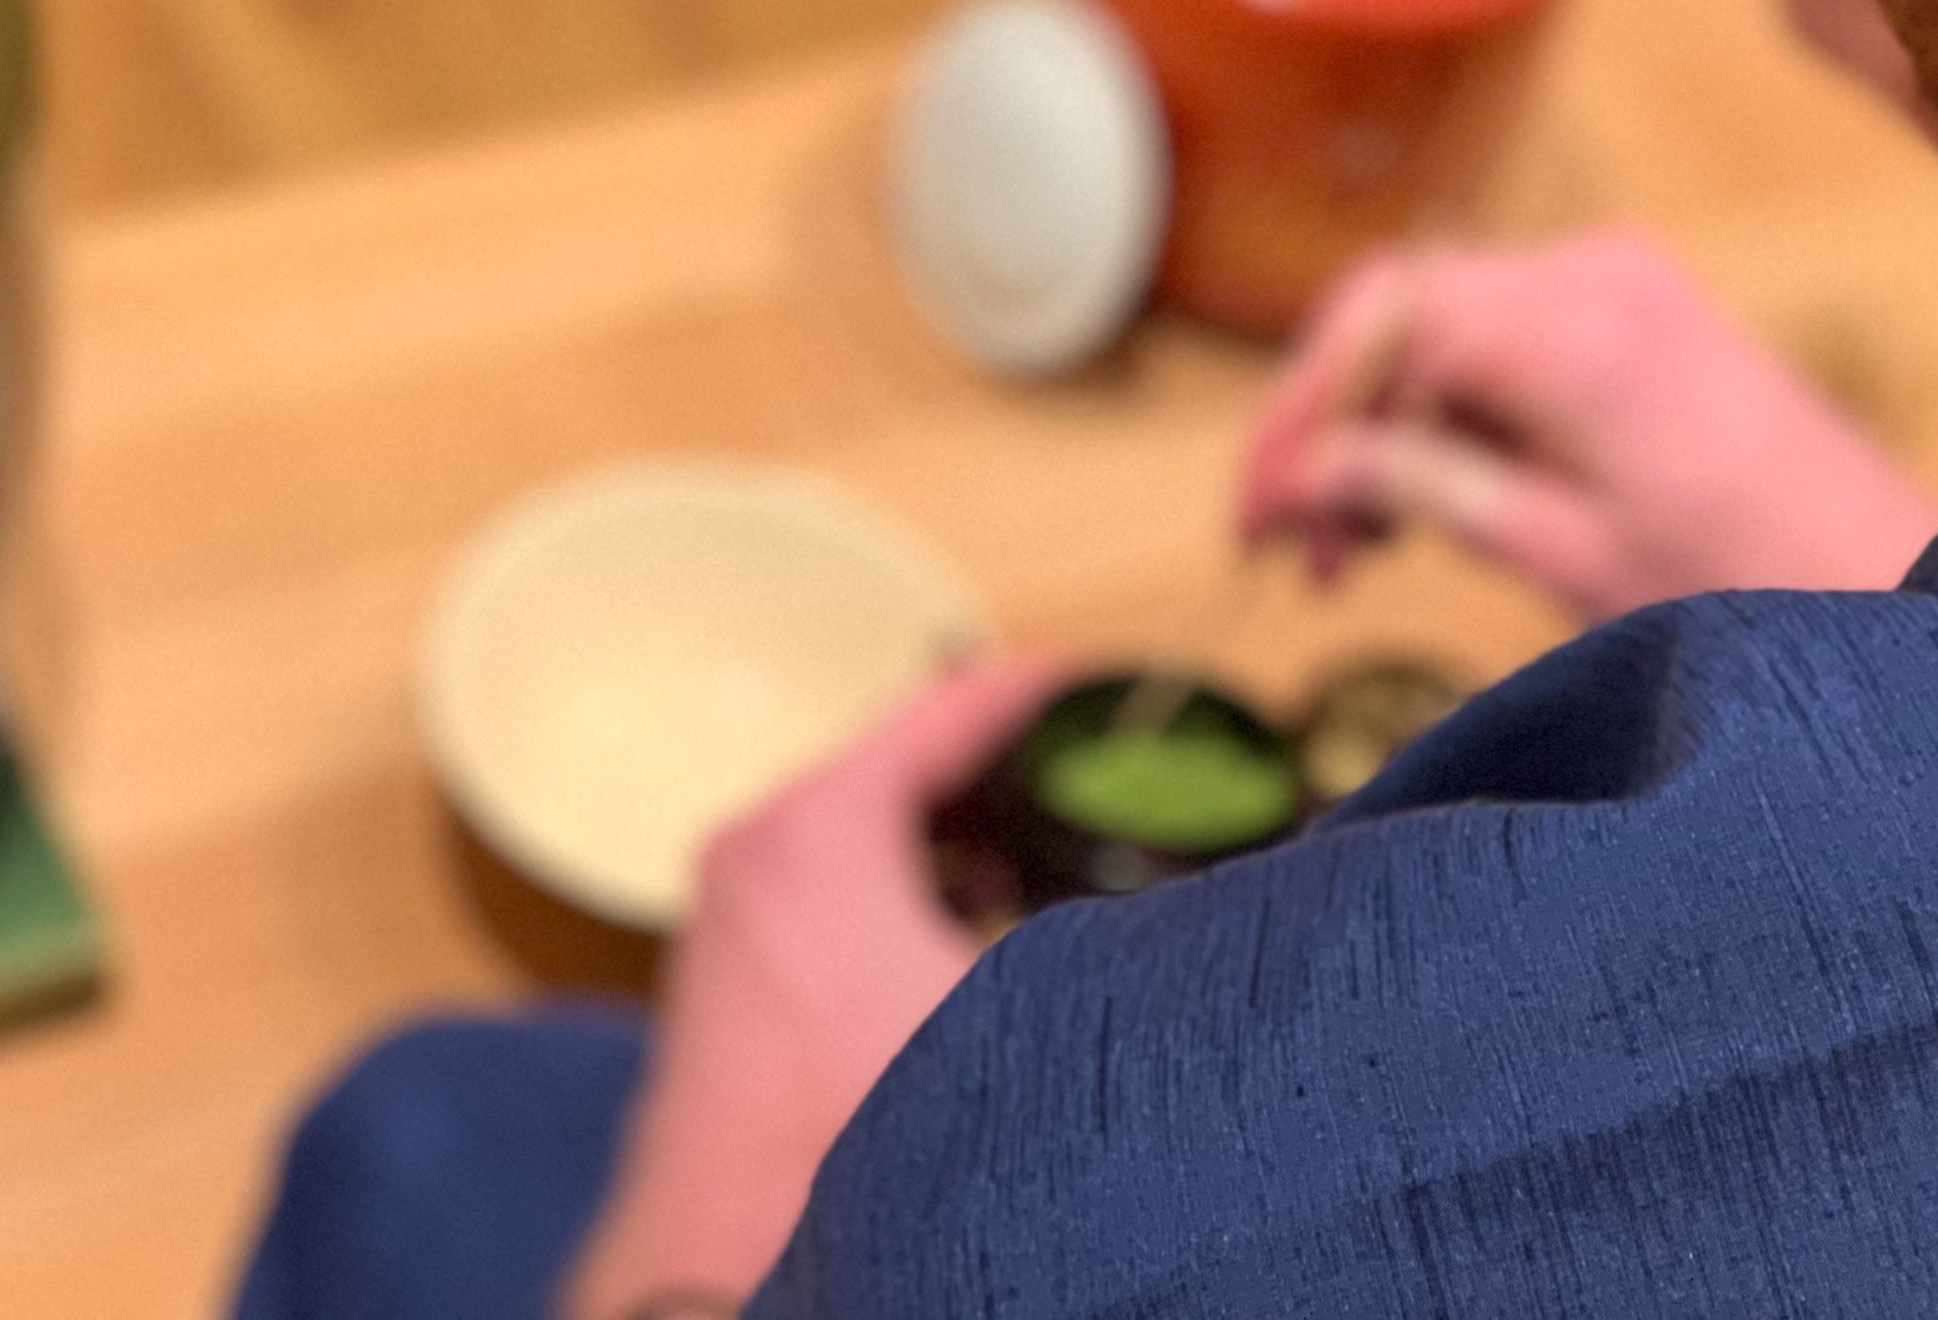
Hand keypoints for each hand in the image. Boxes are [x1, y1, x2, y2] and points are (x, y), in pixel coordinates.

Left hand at [558, 655, 1064, 1319]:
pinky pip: (830, 899)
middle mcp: (753, 855)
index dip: (1037, 687)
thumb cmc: (856, 1138)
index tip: (1101, 677)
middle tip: (1100, 773)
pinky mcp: (728, 991)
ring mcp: (728, 924)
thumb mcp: (1013, 1004)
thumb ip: (1107, 934)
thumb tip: (1210, 902)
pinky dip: (903, 894)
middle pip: (904, 767)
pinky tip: (970, 939)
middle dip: (1006, 771)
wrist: (736, 1274)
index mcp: (815, 826)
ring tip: (1054, 853)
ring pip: (865, 839)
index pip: (945, 706)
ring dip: (956, 842)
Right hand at [1235, 230, 1937, 622]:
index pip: (1374, 320)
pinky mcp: (1639, 312)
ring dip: (1383, 427)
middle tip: (1296, 552)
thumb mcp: (1561, 554)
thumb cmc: (1749, 594)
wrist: (1906, 591)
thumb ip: (1421, 489)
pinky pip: (1500, 339)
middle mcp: (1594, 272)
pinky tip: (1428, 508)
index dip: (1292, 414)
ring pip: (1440, 326)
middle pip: (1397, 310)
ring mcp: (1622, 282)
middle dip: (1328, 426)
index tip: (1252, 518)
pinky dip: (1448, 415)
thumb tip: (1296, 477)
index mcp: (1573, 327)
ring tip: (1355, 556)